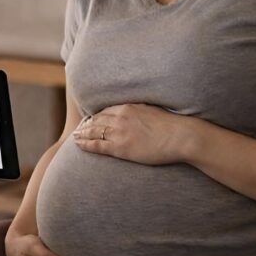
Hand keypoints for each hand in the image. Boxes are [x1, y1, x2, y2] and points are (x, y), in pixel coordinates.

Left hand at [73, 104, 194, 164]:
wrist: (180, 136)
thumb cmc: (172, 125)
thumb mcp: (153, 111)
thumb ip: (141, 110)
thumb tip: (139, 111)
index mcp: (128, 107)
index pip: (106, 111)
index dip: (96, 116)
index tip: (90, 119)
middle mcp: (120, 117)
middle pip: (97, 120)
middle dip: (86, 124)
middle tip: (78, 128)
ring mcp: (119, 132)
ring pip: (94, 131)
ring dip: (82, 134)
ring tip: (75, 137)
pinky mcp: (120, 147)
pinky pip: (97, 145)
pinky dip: (85, 144)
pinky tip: (78, 144)